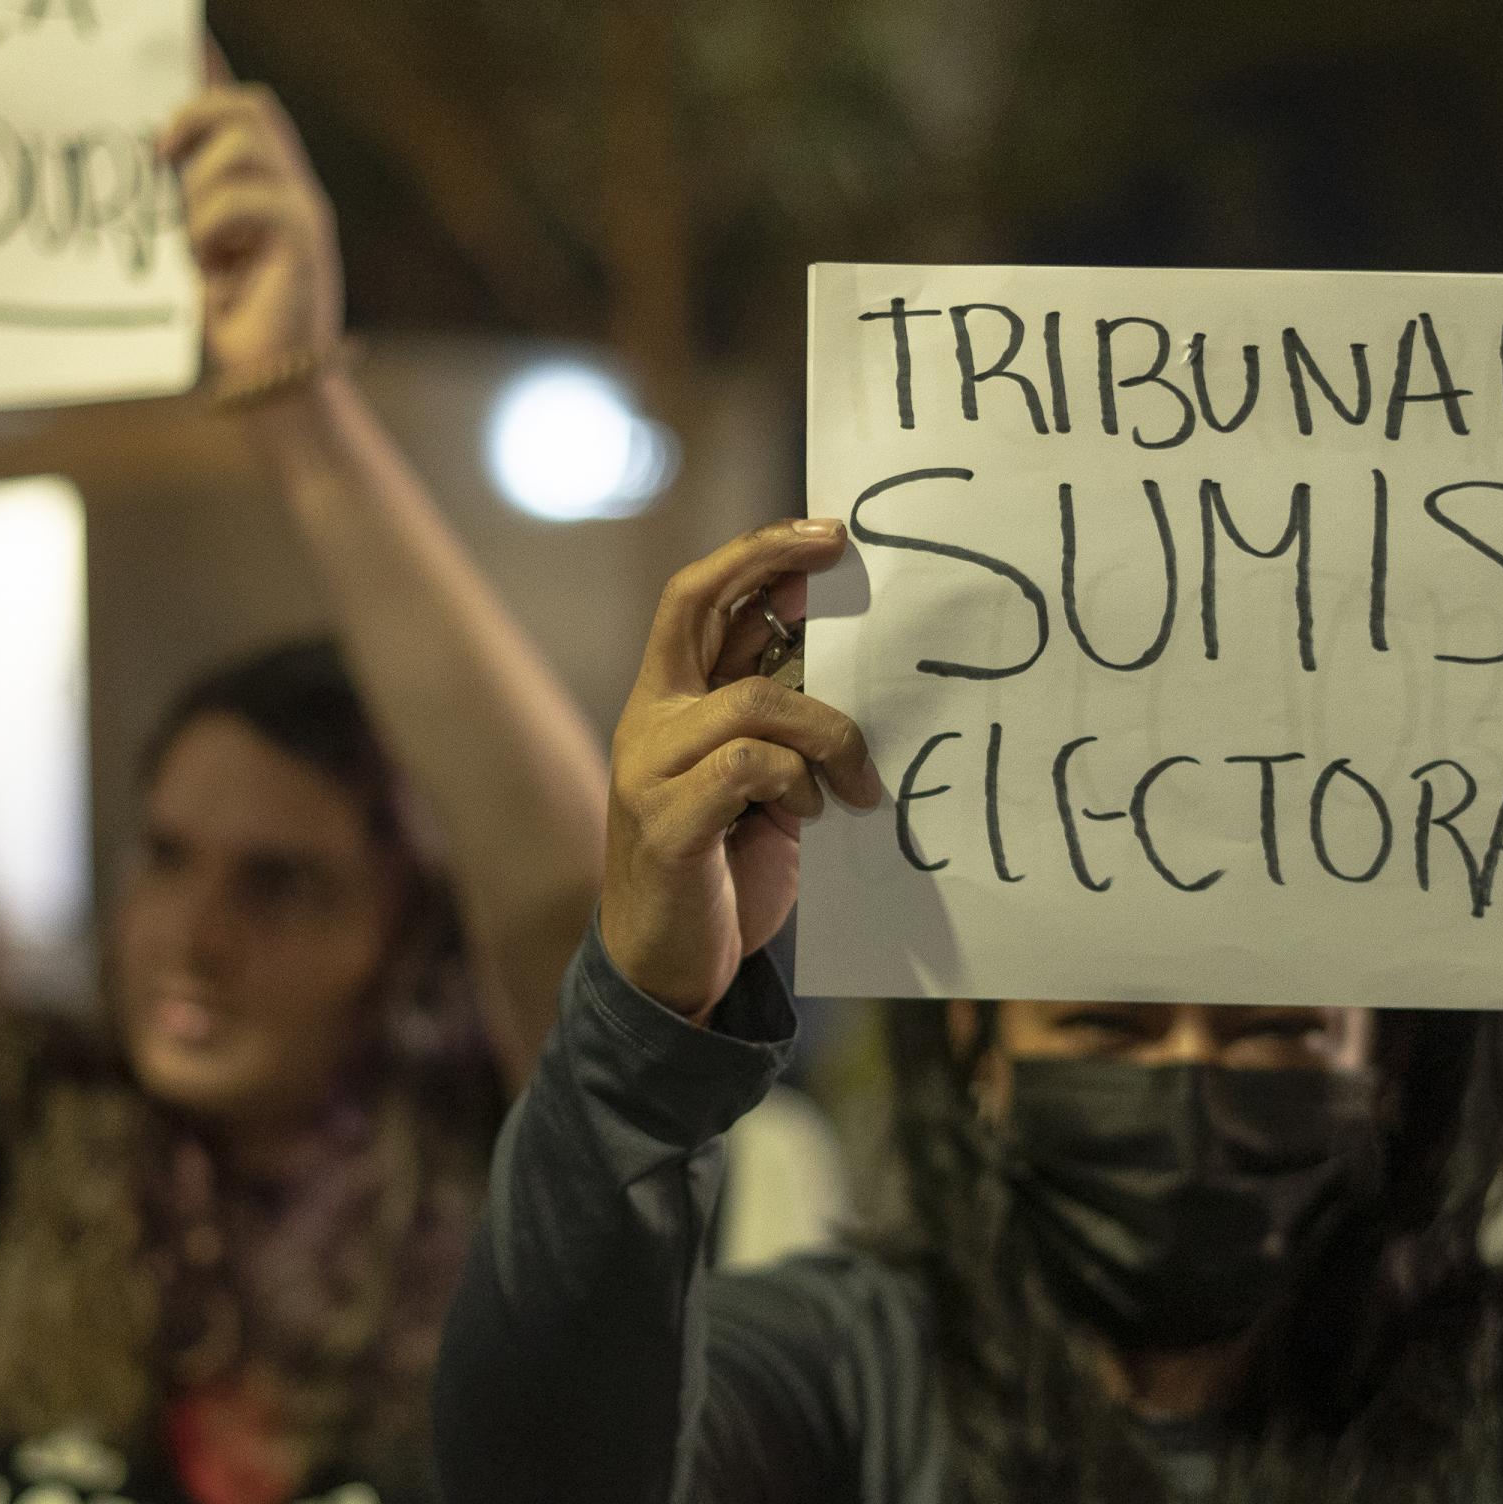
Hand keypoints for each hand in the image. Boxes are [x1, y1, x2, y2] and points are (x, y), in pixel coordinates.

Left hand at [160, 65, 342, 392]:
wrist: (273, 385)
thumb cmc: (230, 323)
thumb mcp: (194, 248)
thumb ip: (181, 200)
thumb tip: (143, 154)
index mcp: (264, 184)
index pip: (238, 105)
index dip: (208, 65)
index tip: (180, 27)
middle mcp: (290, 186)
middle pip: (249, 105)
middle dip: (196, 116)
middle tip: (160, 158)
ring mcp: (302, 208)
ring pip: (243, 144)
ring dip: (200, 188)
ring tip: (197, 245)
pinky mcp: (304, 237)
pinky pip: (245, 198)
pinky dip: (213, 227)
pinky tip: (213, 267)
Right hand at [603, 521, 879, 1019]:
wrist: (668, 971)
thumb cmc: (723, 870)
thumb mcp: (760, 782)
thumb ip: (778, 720)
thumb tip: (840, 650)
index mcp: (668, 703)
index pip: (695, 597)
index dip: (754, 553)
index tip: (825, 533)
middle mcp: (649, 721)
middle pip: (698, 607)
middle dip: (770, 564)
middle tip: (840, 558)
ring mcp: (649, 769)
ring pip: (754, 700)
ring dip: (827, 733)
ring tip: (853, 784)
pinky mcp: (666, 824)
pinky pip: (747, 767)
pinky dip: (795, 782)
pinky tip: (810, 815)